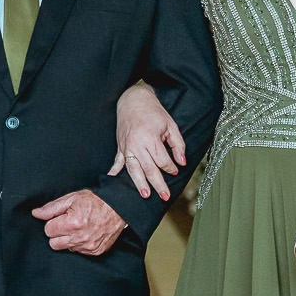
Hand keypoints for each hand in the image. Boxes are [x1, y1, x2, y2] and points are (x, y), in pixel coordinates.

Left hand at [32, 190, 127, 256]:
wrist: (119, 208)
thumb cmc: (96, 201)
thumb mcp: (72, 198)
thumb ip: (52, 208)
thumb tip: (36, 214)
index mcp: (72, 223)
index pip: (48, 230)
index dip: (54, 222)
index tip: (62, 218)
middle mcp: (80, 238)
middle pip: (53, 243)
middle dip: (58, 233)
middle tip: (68, 224)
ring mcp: (88, 247)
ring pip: (66, 248)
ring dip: (69, 239)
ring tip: (80, 227)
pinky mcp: (95, 252)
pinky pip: (79, 252)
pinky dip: (80, 244)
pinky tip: (87, 233)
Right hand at [108, 83, 184, 200]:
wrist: (133, 100)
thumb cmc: (153, 112)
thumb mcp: (171, 125)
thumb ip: (178, 144)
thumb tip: (182, 162)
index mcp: (151, 138)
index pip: (162, 160)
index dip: (170, 167)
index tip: (175, 171)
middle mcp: (137, 144)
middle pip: (149, 168)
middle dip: (158, 183)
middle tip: (165, 196)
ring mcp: (126, 146)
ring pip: (133, 169)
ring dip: (139, 183)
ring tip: (145, 194)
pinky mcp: (120, 146)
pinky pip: (117, 161)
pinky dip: (114, 171)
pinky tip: (112, 180)